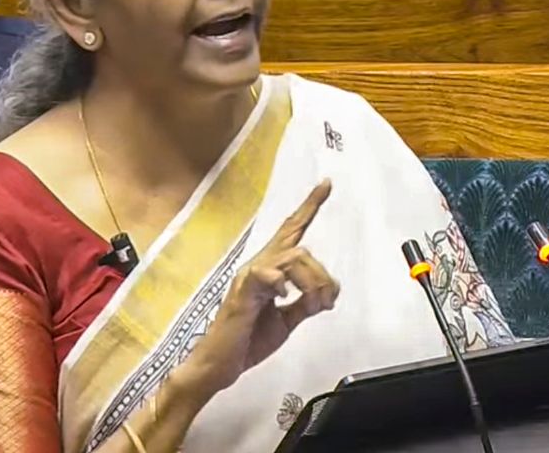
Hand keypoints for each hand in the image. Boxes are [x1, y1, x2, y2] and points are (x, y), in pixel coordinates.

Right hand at [191, 179, 339, 391]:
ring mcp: (249, 277)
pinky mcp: (242, 292)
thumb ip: (306, 304)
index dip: (309, 207)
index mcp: (270, 270)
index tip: (326, 184)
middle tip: (327, 302)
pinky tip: (283, 299)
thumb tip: (328, 293)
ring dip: (312, 282)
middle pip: (300, 247)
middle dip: (321, 274)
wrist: (220, 365)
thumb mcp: (286, 321)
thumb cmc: (248, 340)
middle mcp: (259, 266)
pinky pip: (267, 274)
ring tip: (313, 306)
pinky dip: (283, 284)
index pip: (291, 231)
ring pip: (292, 258)